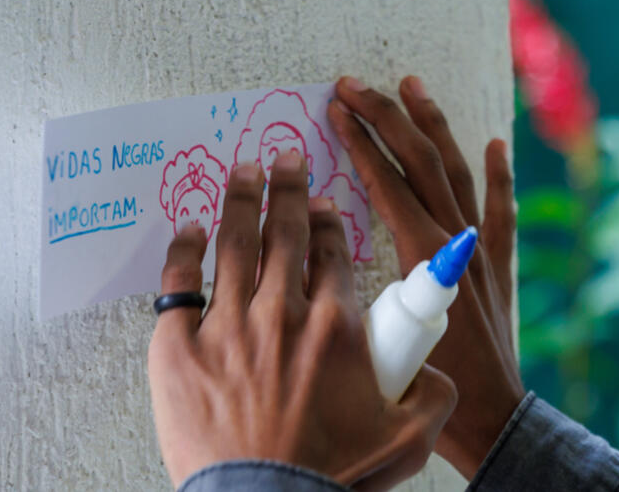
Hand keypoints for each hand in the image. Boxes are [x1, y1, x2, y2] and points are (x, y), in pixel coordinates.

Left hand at [148, 152, 456, 490]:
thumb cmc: (332, 476)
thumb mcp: (406, 439)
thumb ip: (433, 395)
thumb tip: (438, 370)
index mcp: (335, 326)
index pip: (331, 251)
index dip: (329, 221)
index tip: (324, 205)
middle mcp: (283, 313)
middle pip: (286, 232)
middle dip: (288, 188)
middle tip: (284, 158)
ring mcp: (229, 327)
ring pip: (235, 243)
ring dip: (241, 200)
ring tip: (242, 169)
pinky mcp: (181, 349)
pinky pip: (179, 284)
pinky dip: (184, 250)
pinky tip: (190, 228)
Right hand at [327, 77, 525, 479]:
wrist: (492, 414)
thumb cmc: (431, 386)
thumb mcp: (383, 336)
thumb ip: (357, 293)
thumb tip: (328, 251)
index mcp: (424, 255)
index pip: (389, 182)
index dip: (361, 142)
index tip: (337, 110)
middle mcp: (456, 240)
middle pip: (421, 162)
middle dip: (387, 117)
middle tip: (357, 85)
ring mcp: (480, 246)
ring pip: (457, 171)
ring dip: (434, 125)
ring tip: (414, 87)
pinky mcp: (497, 261)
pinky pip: (501, 208)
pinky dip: (499, 173)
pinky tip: (495, 144)